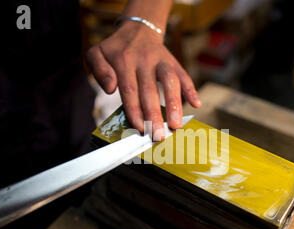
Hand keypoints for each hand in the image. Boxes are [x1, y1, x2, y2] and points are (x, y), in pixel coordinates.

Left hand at [86, 21, 200, 140]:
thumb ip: (98, 69)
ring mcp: (161, 60)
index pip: (130, 90)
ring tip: (176, 125)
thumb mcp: (96, 53)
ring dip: (174, 104)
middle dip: (154, 114)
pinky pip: (184, 75)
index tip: (141, 129)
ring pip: (170, 81)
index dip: (135, 111)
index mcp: (124, 61)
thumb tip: (109, 88)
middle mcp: (144, 60)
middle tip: (158, 135)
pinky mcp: (174, 62)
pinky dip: (191, 89)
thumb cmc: (115, 49)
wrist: (137, 29)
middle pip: (150, 90)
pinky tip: (196, 104)